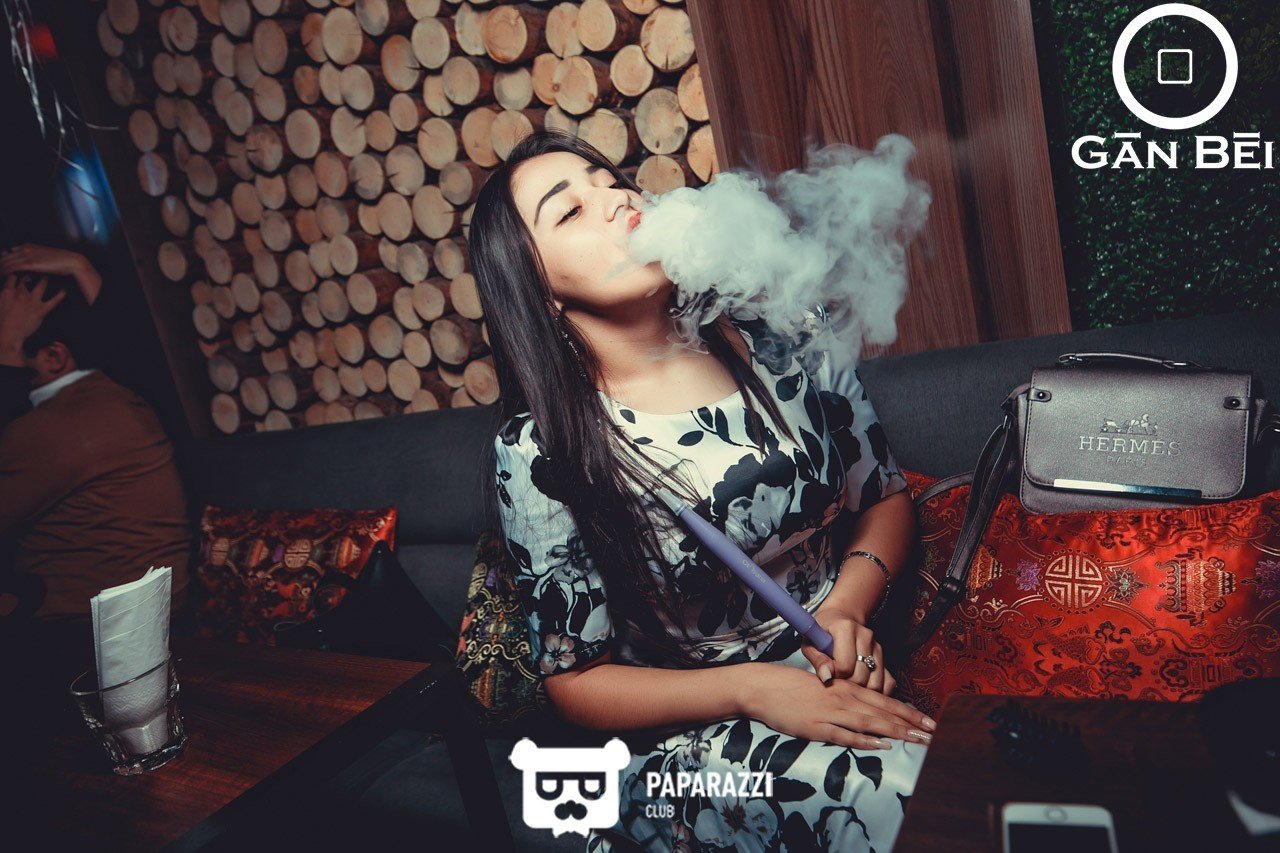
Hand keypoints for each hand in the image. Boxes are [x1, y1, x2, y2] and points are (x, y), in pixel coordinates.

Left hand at [0, 244, 100, 305]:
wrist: (70, 261)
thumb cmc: (60, 260)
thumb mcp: (44, 254)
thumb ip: (33, 255)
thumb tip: (28, 260)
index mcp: (28, 246)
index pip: (8, 252)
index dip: (3, 259)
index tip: (2, 267)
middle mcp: (25, 249)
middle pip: (5, 256)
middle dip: (0, 264)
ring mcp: (27, 256)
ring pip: (6, 262)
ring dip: (1, 269)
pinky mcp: (30, 264)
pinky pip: (12, 267)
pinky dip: (6, 272)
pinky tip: (4, 276)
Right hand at [0, 274, 65, 351]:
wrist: (8, 335)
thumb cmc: (0, 322)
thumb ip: (1, 295)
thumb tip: (4, 292)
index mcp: (7, 292)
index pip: (13, 277)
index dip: (16, 275)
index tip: (18, 274)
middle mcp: (21, 294)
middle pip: (26, 278)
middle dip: (30, 275)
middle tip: (33, 273)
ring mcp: (32, 301)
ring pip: (41, 285)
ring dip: (44, 280)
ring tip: (47, 277)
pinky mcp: (41, 310)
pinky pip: (54, 301)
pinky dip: (60, 295)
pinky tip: (64, 291)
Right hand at [738, 661, 933, 749]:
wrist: (764, 687)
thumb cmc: (794, 688)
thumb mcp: (825, 690)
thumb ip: (846, 699)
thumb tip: (867, 713)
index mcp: (848, 689)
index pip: (886, 702)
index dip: (910, 713)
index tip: (931, 723)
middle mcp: (844, 699)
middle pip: (885, 713)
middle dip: (913, 725)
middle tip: (936, 734)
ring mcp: (831, 713)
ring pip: (871, 723)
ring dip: (897, 732)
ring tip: (919, 741)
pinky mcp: (816, 727)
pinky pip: (844, 735)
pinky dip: (864, 740)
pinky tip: (881, 744)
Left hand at [801, 602, 893, 693]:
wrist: (840, 618)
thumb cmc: (822, 633)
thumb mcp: (811, 644)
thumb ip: (818, 660)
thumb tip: (827, 677)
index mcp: (845, 628)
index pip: (845, 666)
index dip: (834, 675)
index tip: (829, 672)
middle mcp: (865, 635)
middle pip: (861, 677)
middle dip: (847, 685)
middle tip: (837, 679)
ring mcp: (877, 646)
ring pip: (875, 683)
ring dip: (862, 690)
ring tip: (848, 682)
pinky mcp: (884, 657)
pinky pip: (888, 682)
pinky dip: (878, 691)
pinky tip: (863, 688)